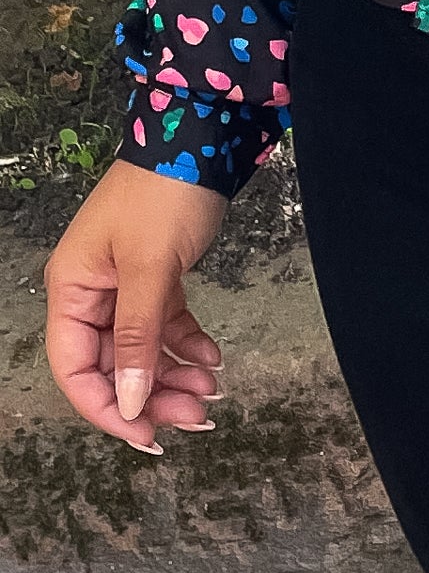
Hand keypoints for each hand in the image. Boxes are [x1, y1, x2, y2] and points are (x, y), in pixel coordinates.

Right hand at [44, 160, 228, 454]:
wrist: (201, 138)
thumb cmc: (165, 193)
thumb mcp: (150, 267)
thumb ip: (138, 336)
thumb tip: (127, 401)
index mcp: (72, 288)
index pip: (75, 369)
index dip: (106, 408)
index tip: (146, 434)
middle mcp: (92, 291)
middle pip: (112, 364)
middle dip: (151, 395)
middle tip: (195, 416)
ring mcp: (124, 284)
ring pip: (141, 349)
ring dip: (172, 375)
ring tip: (209, 392)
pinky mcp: (157, 275)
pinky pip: (165, 325)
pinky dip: (187, 345)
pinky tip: (212, 358)